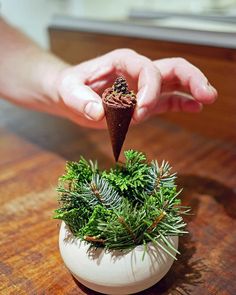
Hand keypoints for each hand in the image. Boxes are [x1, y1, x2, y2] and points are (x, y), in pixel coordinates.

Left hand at [53, 49, 216, 127]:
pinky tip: (195, 107)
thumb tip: (98, 113)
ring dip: (192, 90)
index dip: (150, 90)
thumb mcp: (68, 92)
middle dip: (190, 79)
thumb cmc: (69, 88)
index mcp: (122, 62)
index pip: (147, 70)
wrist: (69, 96)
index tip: (139, 113)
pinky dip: (181, 103)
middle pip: (171, 68)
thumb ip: (81, 101)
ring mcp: (142, 88)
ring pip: (174, 83)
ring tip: (208, 99)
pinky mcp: (142, 103)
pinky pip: (166, 101)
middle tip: (205, 94)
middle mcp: (137, 73)